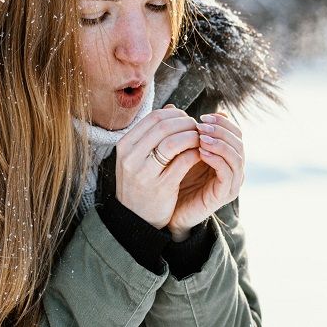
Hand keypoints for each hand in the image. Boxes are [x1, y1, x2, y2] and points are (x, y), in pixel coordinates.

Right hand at [114, 105, 204, 229]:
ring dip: (192, 137)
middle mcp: (131, 157)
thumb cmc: (140, 183)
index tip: (186, 120)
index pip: (154, 117)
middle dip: (186, 124)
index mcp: (124, 145)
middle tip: (198, 129)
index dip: (175, 115)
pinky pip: (184, 162)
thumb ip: (151, 133)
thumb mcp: (137, 157)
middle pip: (164, 126)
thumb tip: (171, 107)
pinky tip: (202, 155)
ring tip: (201, 141)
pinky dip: (196, 154)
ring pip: (174, 142)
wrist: (135, 219)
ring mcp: (145, 172)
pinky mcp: (161, 186)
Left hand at [167, 111, 244, 238]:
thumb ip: (179, 131)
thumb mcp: (178, 150)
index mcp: (226, 155)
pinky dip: (217, 159)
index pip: (234, 132)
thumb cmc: (174, 178)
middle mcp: (233, 167)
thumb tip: (171, 106)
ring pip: (237, 156)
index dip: (222, 122)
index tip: (203, 116)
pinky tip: (202, 152)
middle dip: (221, 130)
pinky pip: (228, 172)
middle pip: (239, 141)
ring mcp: (232, 181)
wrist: (170, 211)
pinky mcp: (225, 194)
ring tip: (201, 136)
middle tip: (202, 124)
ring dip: (220, 142)